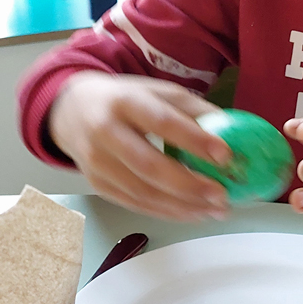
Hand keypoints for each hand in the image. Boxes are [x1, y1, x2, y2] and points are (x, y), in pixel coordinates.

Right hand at [48, 71, 232, 221]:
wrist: (71, 110)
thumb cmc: (125, 98)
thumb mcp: (156, 90)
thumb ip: (192, 107)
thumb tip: (231, 127)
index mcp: (124, 102)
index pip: (162, 122)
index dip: (194, 140)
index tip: (225, 155)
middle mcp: (105, 133)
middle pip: (149, 166)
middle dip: (190, 185)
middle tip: (222, 195)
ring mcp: (96, 163)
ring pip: (142, 192)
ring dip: (183, 206)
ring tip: (216, 210)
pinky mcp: (97, 184)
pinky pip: (135, 204)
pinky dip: (167, 212)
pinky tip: (193, 213)